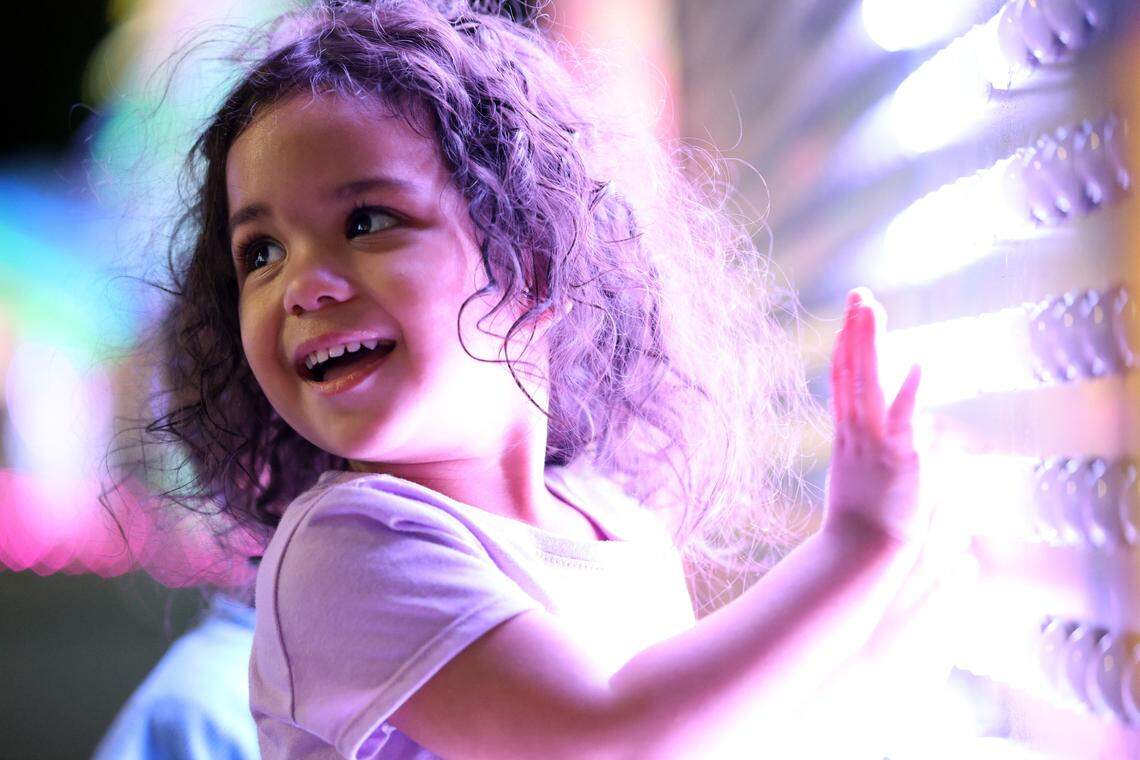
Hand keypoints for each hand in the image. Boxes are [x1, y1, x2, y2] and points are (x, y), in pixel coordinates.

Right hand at [823, 288, 925, 545]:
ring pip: (870, 383)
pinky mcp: (900, 456)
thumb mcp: (865, 481)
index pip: (844, 380)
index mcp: (847, 434)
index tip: (851, 318)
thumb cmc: (863, 525)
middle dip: (856, 331)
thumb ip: (875, 452)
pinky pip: (905, 418)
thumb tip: (895, 436)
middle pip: (853, 370)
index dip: (847, 345)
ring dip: (872, 344)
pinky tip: (920, 362)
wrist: (861, 552)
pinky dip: (911, 390)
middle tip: (859, 295)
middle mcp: (857, 431)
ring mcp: (875, 441)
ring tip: (872, 309)